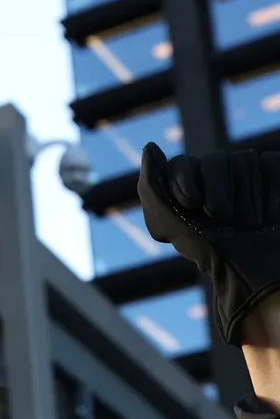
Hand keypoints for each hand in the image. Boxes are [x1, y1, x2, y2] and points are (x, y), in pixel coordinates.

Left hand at [137, 143, 279, 344]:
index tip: (194, 209)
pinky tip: (268, 216)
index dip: (186, 187)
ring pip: (244, 160)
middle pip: (215, 160)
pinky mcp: (273, 171)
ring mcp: (247, 171)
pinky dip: (270, 195)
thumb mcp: (169, 223)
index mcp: (187, 182)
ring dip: (245, 201)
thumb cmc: (209, 250)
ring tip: (247, 225)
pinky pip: (270, 164)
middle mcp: (216, 173)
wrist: (253, 271)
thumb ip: (151, 187)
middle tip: (225, 223)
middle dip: (218, 198)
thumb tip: (150, 147)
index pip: (181, 163)